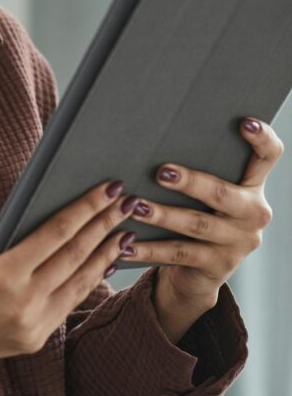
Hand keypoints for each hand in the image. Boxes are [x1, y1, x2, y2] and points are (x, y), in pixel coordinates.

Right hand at [0, 180, 135, 380]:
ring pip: (80, 282)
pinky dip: (88, 280)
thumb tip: (53, 224)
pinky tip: (103, 261)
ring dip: (106, 254)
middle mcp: (23, 303)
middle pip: (75, 255)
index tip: (109, 188)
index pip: (56, 233)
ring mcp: (33, 326)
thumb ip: (13, 242)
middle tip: (127, 201)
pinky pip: (68, 303)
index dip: (86, 208)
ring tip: (125, 230)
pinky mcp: (35, 340)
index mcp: (3, 276)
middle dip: (104, 225)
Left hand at [124, 117, 283, 308]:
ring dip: (163, 215)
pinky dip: (149, 249)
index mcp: (253, 187)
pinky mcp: (218, 266)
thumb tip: (153, 138)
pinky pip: (178, 254)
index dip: (262, 139)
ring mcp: (238, 242)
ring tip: (136, 206)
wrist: (199, 273)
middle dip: (191, 182)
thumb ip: (198, 170)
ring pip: (197, 225)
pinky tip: (126, 245)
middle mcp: (253, 214)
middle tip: (161, 172)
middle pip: (223, 194)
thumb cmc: (198, 216)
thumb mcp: (206, 195)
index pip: (268, 157)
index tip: (245, 123)